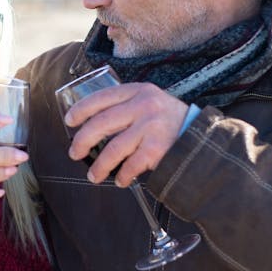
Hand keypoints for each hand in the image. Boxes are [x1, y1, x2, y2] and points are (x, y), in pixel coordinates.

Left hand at [64, 82, 186, 186]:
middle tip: (74, 153)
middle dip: (83, 141)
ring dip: (99, 166)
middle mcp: (144, 104)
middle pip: (101, 123)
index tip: (69, 121)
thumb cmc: (170, 123)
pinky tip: (120, 180)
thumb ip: (128, 106)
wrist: (202, 139)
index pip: (102, 97)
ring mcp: (151, 126)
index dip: (81, 109)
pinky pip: (130, 165)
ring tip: (94, 176)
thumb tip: (92, 124)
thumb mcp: (151, 102)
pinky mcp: (157, 148)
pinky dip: (122, 176)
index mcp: (139, 90)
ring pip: (113, 149)